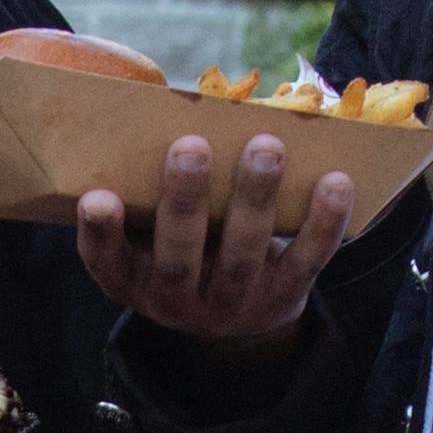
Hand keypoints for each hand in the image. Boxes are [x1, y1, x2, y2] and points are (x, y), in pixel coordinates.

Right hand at [72, 129, 353, 341]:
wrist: (237, 327)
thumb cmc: (184, 251)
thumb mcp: (150, 237)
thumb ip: (147, 193)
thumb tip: (158, 105)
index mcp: (133, 282)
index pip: (106, 263)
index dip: (100, 233)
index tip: (97, 197)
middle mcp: (175, 303)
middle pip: (177, 258)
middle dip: (185, 200)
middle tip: (191, 146)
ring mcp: (231, 307)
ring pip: (241, 255)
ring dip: (254, 198)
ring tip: (265, 147)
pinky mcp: (281, 301)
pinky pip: (305, 262)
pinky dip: (323, 223)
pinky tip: (335, 182)